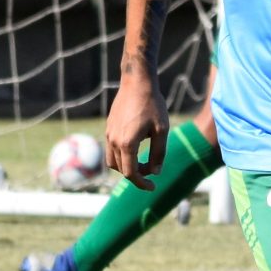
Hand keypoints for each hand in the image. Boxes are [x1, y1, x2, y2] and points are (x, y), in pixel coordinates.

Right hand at [105, 71, 169, 188]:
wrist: (137, 82)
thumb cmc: (152, 105)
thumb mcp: (162, 130)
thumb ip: (159, 153)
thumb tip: (155, 172)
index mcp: (127, 144)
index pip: (130, 174)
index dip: (141, 184)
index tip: (153, 187)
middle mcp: (114, 141)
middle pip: (121, 169)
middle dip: (136, 175)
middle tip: (152, 171)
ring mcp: (109, 134)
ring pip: (113, 161)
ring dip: (126, 167)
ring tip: (143, 163)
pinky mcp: (109, 128)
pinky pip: (112, 150)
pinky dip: (122, 156)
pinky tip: (136, 149)